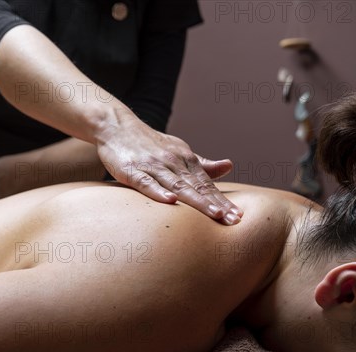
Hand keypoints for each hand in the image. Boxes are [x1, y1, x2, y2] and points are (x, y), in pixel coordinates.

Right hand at [96, 121, 242, 224]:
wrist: (117, 127)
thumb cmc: (149, 143)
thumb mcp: (178, 150)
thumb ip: (202, 162)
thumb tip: (228, 165)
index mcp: (185, 159)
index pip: (206, 184)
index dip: (222, 200)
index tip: (238, 216)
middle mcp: (172, 163)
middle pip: (197, 187)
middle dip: (216, 204)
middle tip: (233, 220)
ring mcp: (152, 167)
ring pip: (178, 186)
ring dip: (197, 201)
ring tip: (214, 214)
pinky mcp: (132, 172)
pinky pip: (147, 183)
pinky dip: (159, 192)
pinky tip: (171, 202)